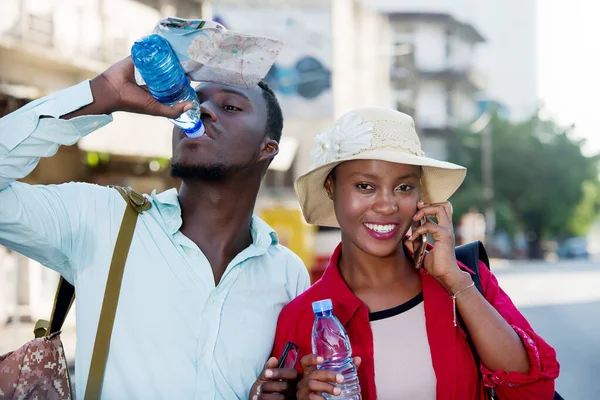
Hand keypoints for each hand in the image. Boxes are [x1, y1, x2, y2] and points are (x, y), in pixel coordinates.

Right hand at [62, 57, 191, 118]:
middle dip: (176, 69)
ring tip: (178, 52)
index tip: (190, 77)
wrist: (111, 91)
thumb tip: (191, 105)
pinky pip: (146, 50)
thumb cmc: (133, 102)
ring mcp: (143, 67)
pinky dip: (153, 47)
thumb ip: (172, 111)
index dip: (180, 82)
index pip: (171, 85)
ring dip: (166, 56)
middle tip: (187, 63)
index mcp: (155, 91)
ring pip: (158, 60)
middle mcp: (150, 79)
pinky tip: (163, 44)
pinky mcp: (136, 57)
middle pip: (166, 71)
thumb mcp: (155, 109)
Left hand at [249, 357, 298, 399]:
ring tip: (257, 395)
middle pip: (287, 386)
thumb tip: (273, 359)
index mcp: (291, 381)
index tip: (266, 373)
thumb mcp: (262, 379)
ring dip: (266, 396)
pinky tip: (257, 399)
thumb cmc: (261, 392)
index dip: (280, 372)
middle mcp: (294, 391)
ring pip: (282, 398)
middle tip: (259, 388)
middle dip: (269, 386)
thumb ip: (268, 370)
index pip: (293, 373)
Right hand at [296, 354, 360, 399]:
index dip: (311, 358)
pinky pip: (310, 398)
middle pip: (313, 373)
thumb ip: (345, 370)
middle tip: (341, 378)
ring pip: (312, 385)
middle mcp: (304, 380)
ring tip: (338, 391)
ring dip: (327, 387)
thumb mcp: (332, 380)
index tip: (322, 359)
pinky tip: (326, 399)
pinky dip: (320, 398)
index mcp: (309, 373)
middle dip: (328, 374)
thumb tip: (357, 359)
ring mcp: (302, 391)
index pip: (305, 361)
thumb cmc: (325, 391)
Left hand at [405, 201, 471, 293]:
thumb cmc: (437, 266)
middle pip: (444, 205)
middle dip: (428, 205)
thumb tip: (405, 239)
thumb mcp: (423, 253)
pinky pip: (430, 225)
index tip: (416, 212)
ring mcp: (447, 231)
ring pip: (440, 208)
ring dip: (425, 211)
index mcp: (444, 230)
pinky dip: (419, 229)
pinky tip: (414, 237)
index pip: (441, 210)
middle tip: (416, 212)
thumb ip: (415, 245)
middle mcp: (447, 228)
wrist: (446, 276)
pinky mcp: (444, 236)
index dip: (428, 207)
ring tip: (415, 219)